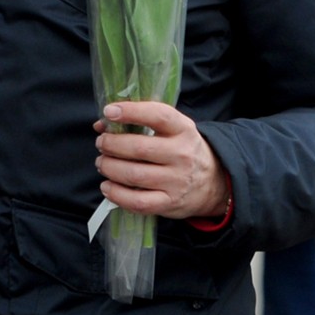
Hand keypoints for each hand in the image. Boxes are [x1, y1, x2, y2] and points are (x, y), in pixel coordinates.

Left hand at [94, 102, 229, 219]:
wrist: (212, 183)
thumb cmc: (184, 151)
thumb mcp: (173, 131)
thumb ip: (141, 123)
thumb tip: (101, 124)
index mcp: (184, 130)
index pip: (158, 116)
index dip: (132, 112)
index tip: (110, 112)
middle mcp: (182, 154)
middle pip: (139, 148)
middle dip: (111, 145)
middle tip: (101, 143)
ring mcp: (176, 181)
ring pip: (134, 175)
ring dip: (110, 168)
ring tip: (102, 163)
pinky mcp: (169, 203)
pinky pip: (137, 201)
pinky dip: (116, 194)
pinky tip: (108, 186)